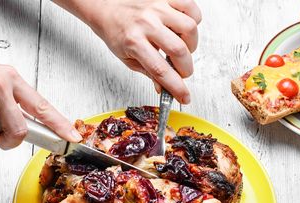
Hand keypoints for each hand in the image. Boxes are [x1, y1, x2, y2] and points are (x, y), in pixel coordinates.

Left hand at [54, 0, 201, 103]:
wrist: (104, 5)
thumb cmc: (115, 30)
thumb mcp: (127, 57)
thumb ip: (148, 72)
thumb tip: (165, 88)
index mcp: (134, 42)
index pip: (160, 71)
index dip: (176, 88)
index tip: (184, 97)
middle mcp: (146, 24)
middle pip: (179, 50)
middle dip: (186, 69)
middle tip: (181, 72)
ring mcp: (157, 8)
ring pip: (189, 28)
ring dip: (191, 45)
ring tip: (182, 48)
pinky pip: (190, 7)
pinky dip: (194, 20)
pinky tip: (183, 29)